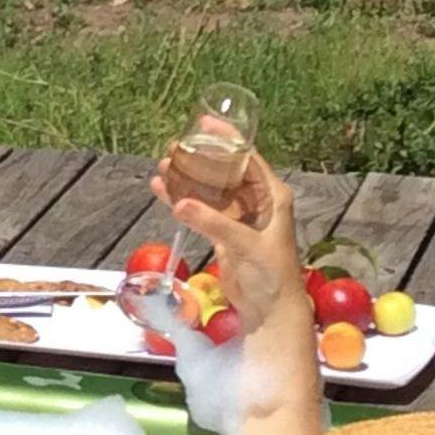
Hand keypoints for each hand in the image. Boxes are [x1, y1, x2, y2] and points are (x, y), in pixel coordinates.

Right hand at [150, 144, 300, 325]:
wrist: (270, 311)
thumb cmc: (271, 275)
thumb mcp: (245, 244)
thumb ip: (214, 222)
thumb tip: (181, 202)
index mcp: (272, 195)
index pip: (248, 158)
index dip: (227, 139)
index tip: (204, 123)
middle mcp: (256, 201)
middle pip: (225, 171)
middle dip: (201, 158)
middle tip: (175, 145)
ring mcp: (238, 217)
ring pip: (210, 191)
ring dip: (188, 179)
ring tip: (163, 165)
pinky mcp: (223, 234)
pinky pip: (201, 212)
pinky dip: (183, 202)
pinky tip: (162, 191)